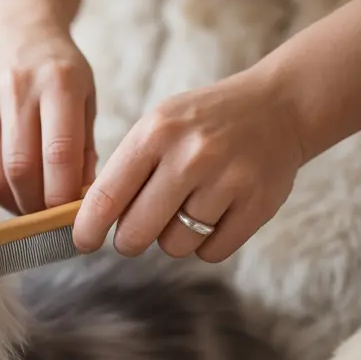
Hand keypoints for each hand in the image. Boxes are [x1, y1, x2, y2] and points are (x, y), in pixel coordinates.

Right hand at [0, 22, 97, 213]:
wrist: (13, 32)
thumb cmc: (58, 70)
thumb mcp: (85, 95)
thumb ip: (84, 145)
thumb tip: (81, 197)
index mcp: (58, 83)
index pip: (59, 153)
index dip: (65, 193)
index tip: (74, 213)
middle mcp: (16, 92)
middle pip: (21, 169)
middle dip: (38, 205)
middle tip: (52, 218)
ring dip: (13, 204)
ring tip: (31, 209)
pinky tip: (11, 191)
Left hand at [72, 69, 305, 261]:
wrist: (278, 107)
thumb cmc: (201, 125)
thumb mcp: (157, 127)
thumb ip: (123, 170)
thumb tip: (86, 223)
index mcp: (156, 134)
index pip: (106, 196)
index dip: (87, 229)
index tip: (82, 242)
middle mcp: (191, 156)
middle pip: (137, 232)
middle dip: (129, 241)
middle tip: (133, 234)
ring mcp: (228, 180)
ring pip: (175, 246)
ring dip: (174, 238)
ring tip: (188, 208)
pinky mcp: (259, 204)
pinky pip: (212, 252)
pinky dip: (207, 244)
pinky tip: (216, 214)